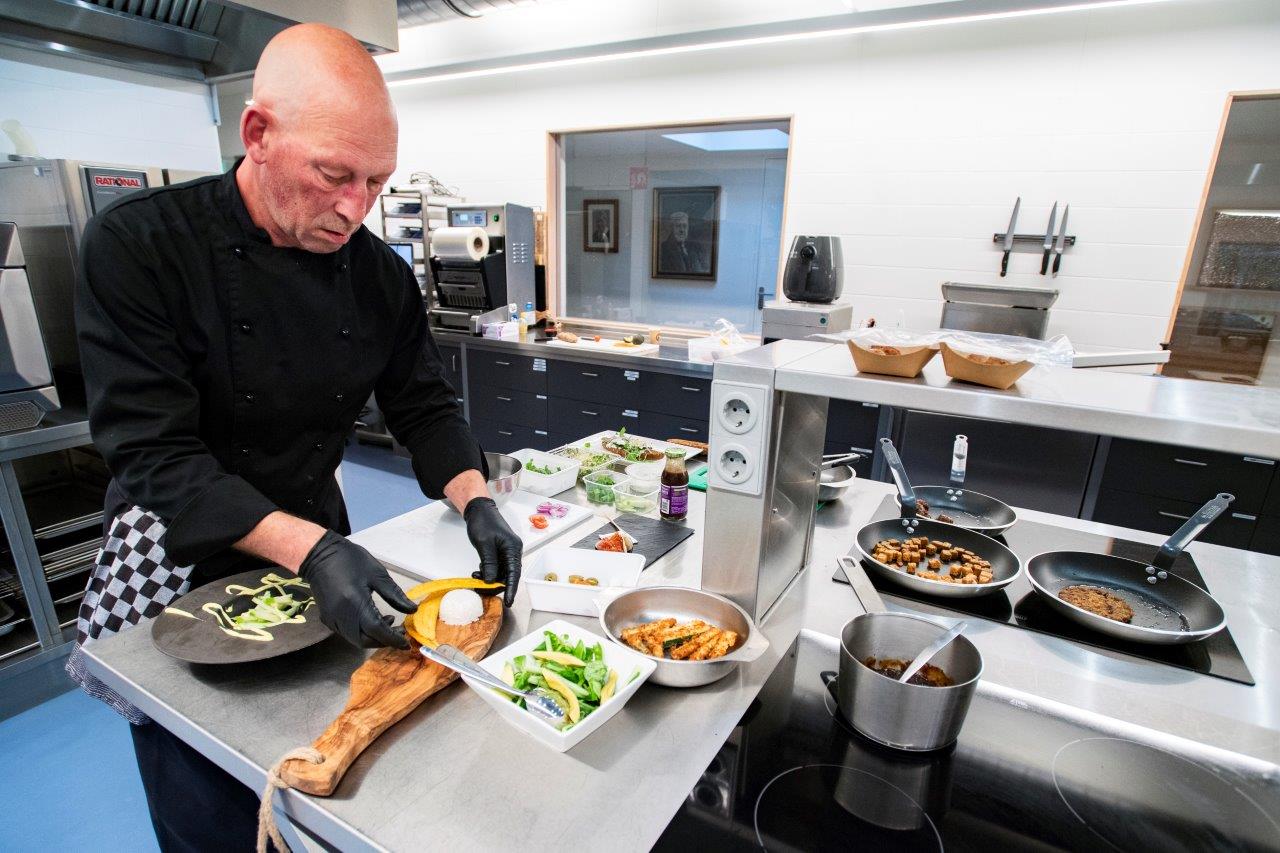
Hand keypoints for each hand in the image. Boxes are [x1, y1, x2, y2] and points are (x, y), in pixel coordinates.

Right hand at [299, 531, 417, 648]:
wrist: (319, 555)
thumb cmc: (350, 560)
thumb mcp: (377, 573)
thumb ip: (394, 594)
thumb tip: (411, 610)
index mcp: (354, 602)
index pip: (376, 630)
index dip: (392, 639)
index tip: (406, 642)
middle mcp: (340, 616)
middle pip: (364, 640)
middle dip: (384, 640)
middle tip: (399, 631)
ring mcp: (332, 619)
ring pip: (355, 639)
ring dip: (373, 637)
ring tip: (389, 622)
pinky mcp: (327, 618)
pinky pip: (347, 633)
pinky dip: (362, 632)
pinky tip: (372, 620)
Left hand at [463, 497, 522, 605]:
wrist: (478, 510)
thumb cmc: (483, 522)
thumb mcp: (484, 544)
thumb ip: (489, 563)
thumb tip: (491, 581)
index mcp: (513, 548)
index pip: (514, 574)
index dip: (511, 589)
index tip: (508, 601)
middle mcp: (512, 551)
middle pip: (508, 575)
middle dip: (495, 584)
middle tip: (480, 589)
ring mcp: (506, 552)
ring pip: (501, 573)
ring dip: (489, 578)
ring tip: (475, 577)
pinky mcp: (499, 552)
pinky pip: (496, 567)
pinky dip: (487, 572)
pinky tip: (477, 572)